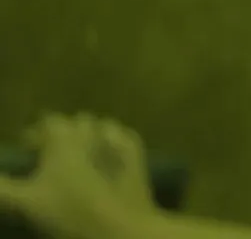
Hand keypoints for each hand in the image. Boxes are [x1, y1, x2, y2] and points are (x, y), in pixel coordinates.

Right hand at [0, 112, 158, 238]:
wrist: (121, 227)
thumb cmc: (70, 211)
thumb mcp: (26, 202)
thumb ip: (3, 188)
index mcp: (63, 137)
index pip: (47, 122)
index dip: (35, 135)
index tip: (28, 153)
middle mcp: (91, 131)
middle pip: (75, 122)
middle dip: (62, 135)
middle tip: (51, 158)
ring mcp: (118, 140)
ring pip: (101, 126)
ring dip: (89, 137)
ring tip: (79, 159)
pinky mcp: (138, 154)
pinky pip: (123, 137)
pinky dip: (112, 143)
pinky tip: (107, 159)